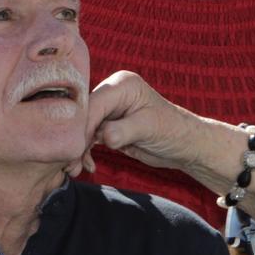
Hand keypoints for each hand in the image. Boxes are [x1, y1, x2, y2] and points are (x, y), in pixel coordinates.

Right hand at [82, 71, 201, 177]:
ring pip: (83, 128)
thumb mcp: (149, 127)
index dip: (82, 127)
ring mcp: (109, 110)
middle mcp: (112, 93)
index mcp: (122, 85)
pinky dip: (85, 152)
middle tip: (70, 164)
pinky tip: (88, 165)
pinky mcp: (108, 126)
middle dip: (76, 140)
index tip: (74, 150)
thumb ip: (124, 130)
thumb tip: (104, 137)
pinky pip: (89, 137)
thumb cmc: (173, 130)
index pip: (93, 104)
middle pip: (83, 116)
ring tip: (75, 169)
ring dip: (78, 149)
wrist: (184, 145)